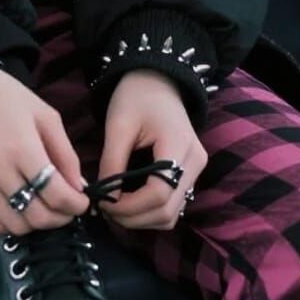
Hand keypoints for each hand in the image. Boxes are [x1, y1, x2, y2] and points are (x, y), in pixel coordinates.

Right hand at [0, 67, 88, 235]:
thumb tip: (78, 189)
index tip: (82, 202)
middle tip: (66, 209)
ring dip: (35, 223)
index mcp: (20, 147)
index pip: (55, 194)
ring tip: (42, 207)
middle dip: (60, 218)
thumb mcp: (46, 116)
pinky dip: (9, 224)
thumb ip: (65, 155)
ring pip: (14, 226)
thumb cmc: (7, 98)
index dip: (76, 205)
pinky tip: (17, 208)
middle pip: (36, 216)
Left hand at [96, 70, 206, 231]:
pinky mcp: (189, 173)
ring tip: (114, 207)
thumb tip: (105, 200)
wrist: (157, 80)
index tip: (103, 203)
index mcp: (179, 146)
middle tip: (105, 209)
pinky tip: (129, 202)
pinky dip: (151, 211)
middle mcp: (195, 163)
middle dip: (134, 217)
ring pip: (172, 214)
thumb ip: (112, 162)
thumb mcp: (118, 125)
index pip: (159, 193)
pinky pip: (173, 205)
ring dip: (142, 219)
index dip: (130, 206)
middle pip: (168, 210)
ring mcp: (196, 170)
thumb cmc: (136, 96)